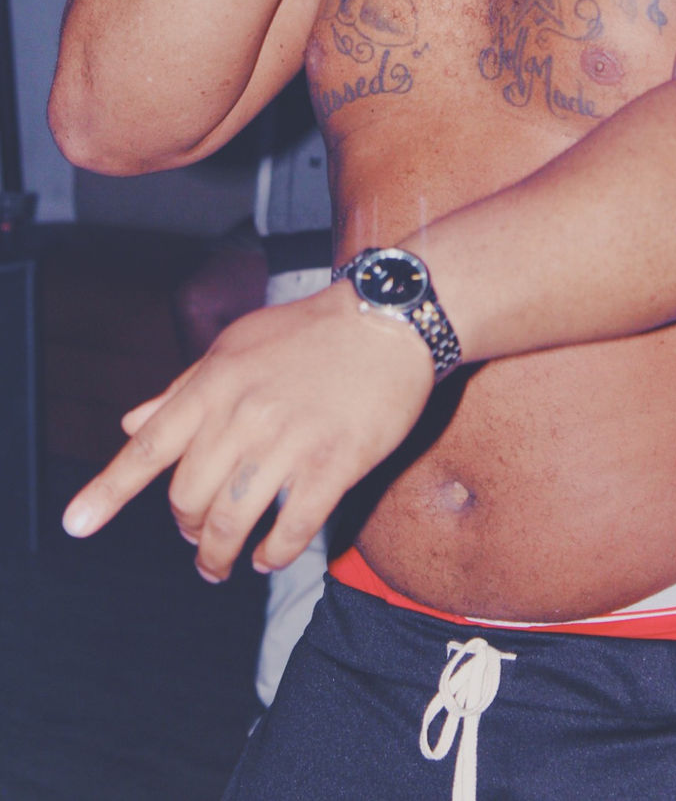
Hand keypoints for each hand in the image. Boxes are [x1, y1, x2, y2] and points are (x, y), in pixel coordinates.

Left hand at [62, 286, 434, 580]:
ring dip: (218, 555)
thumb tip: (133, 423)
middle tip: (196, 538)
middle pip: (188, 498)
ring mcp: (289, 442)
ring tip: (221, 565)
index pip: (149, 447)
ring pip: (232, 521)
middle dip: (186, 529)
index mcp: (215, 383)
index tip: (76, 523)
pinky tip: (268, 557)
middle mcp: (244, 414)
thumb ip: (184, 388)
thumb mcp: (238, 345)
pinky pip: (291, 530)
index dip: (109, 490)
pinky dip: (272, 555)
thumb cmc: (311, 331)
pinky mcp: (334, 464)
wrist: (389, 319)